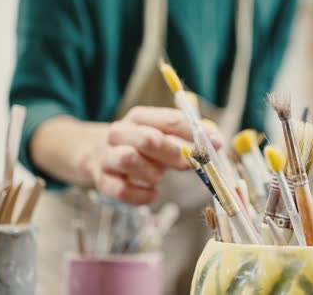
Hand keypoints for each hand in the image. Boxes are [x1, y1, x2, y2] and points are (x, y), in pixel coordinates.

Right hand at [94, 106, 220, 204]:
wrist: (97, 155)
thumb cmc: (141, 147)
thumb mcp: (163, 135)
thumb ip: (189, 137)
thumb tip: (216, 142)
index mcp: (139, 117)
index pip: (170, 121)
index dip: (196, 134)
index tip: (215, 144)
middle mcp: (120, 133)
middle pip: (148, 139)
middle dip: (174, 154)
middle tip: (187, 165)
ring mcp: (107, 156)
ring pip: (129, 159)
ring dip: (152, 173)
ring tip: (158, 177)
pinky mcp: (102, 181)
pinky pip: (122, 190)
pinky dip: (142, 196)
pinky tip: (151, 194)